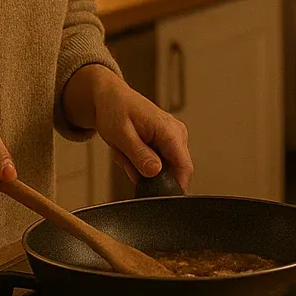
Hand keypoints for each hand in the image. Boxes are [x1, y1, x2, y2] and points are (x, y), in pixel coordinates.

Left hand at [76, 66, 193, 190]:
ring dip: (142, 167)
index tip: (156, 197)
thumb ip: (139, 155)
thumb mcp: (121, 135)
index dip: (174, 187)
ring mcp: (174, 136)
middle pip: (172, 171)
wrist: (111, 97)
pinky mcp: (167, 140)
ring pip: (163, 168)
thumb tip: (155, 172)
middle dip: (147, 174)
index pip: (184, 167)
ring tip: (126, 152)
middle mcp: (177, 133)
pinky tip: (131, 150)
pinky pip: (159, 162)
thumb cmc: (115, 110)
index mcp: (169, 131)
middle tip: (126, 160)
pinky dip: (142, 161)